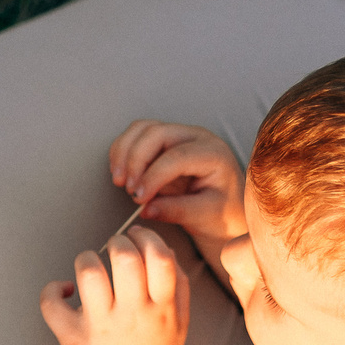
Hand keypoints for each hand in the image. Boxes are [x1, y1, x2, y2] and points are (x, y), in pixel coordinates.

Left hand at [40, 223, 189, 344]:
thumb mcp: (180, 324)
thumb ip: (178, 286)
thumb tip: (163, 247)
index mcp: (162, 309)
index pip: (160, 258)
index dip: (147, 237)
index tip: (136, 236)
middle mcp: (133, 315)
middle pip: (125, 259)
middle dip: (117, 242)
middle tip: (113, 248)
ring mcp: (100, 326)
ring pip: (89, 274)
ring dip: (86, 259)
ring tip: (89, 266)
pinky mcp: (72, 337)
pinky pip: (52, 304)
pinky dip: (52, 290)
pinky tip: (63, 292)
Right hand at [108, 120, 247, 278]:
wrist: (225, 207)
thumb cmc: (221, 211)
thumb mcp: (205, 216)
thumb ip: (177, 211)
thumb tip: (146, 209)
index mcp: (213, 153)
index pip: (177, 156)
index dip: (152, 176)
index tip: (139, 198)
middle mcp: (196, 137)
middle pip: (156, 133)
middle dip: (135, 160)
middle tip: (128, 188)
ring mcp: (178, 134)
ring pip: (142, 129)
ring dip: (124, 152)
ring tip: (119, 180)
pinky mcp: (163, 140)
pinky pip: (136, 135)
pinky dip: (122, 150)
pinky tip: (120, 173)